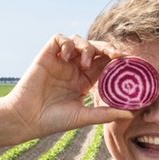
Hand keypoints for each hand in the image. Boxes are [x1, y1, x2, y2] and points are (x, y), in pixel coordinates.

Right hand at [5, 34, 134, 138]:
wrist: (26, 119)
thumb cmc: (53, 120)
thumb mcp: (84, 116)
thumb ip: (106, 113)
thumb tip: (132, 114)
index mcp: (84, 81)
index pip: (105, 64)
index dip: (117, 60)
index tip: (129, 62)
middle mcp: (74, 69)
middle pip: (96, 49)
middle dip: (108, 49)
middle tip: (116, 55)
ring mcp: (60, 61)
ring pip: (80, 41)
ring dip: (88, 47)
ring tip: (85, 63)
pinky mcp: (47, 55)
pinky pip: (60, 39)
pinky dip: (69, 43)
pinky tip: (69, 57)